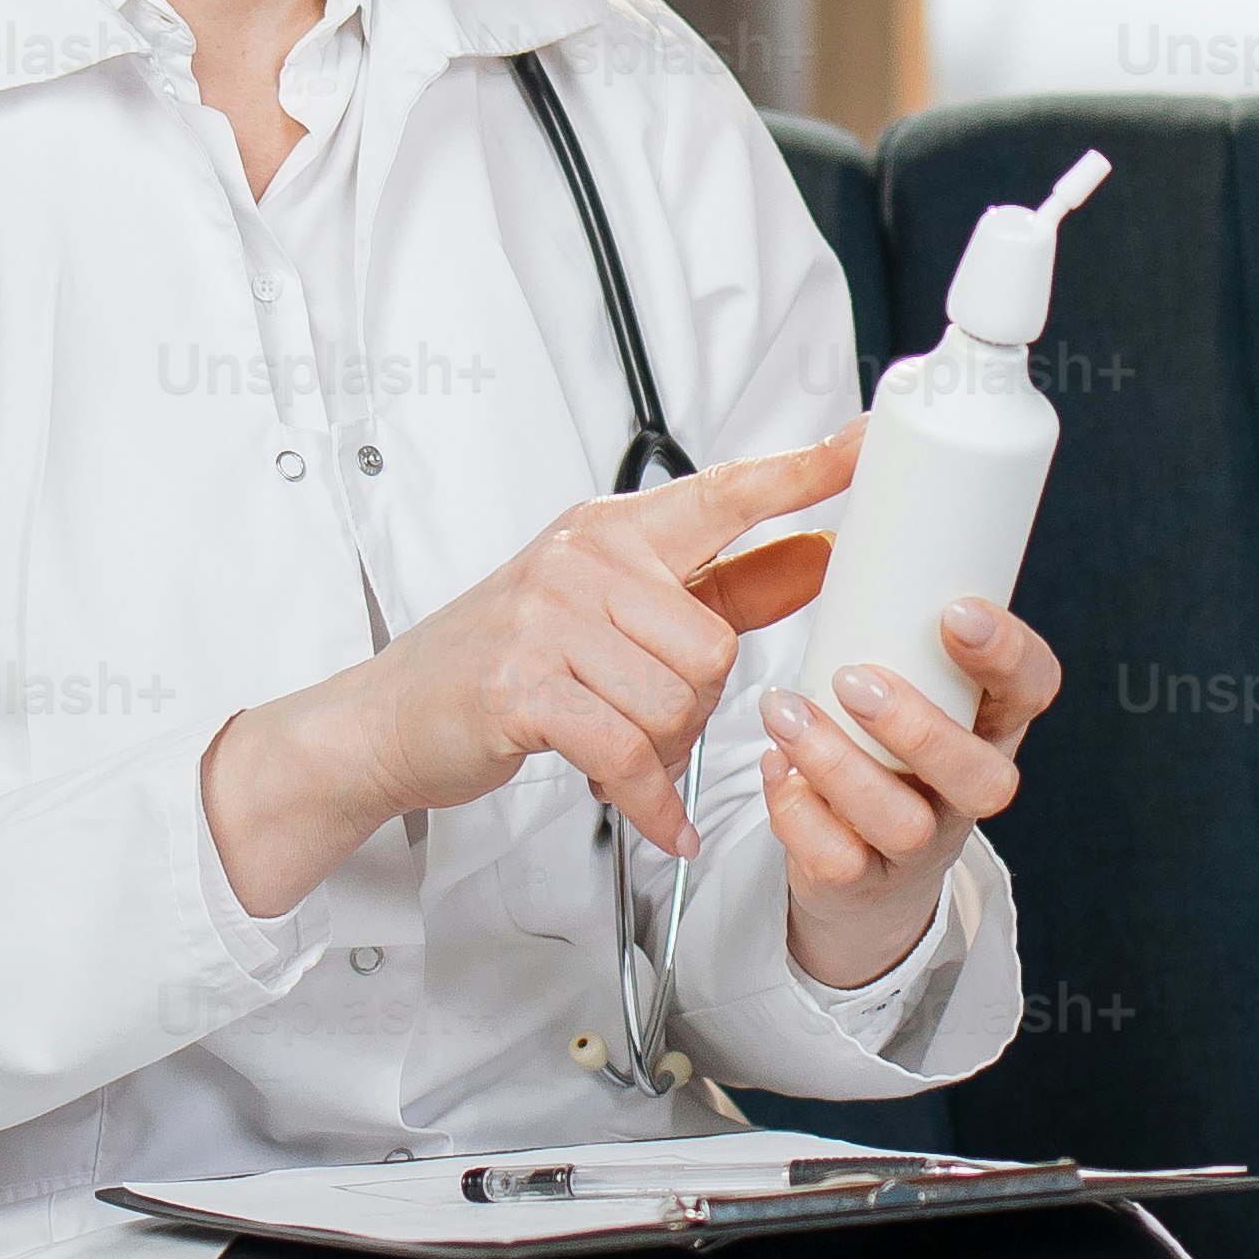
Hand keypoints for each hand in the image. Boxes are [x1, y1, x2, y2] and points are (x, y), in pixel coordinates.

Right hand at [204, 430, 857, 907]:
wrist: (390, 716)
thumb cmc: (509, 660)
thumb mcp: (616, 611)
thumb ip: (724, 587)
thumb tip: (820, 557)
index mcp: (614, 531)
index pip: (726, 492)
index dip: (804, 469)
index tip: (868, 439)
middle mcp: (583, 561)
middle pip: (715, 645)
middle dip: (694, 708)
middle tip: (643, 721)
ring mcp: (547, 619)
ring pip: (678, 702)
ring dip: (661, 750)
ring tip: (617, 748)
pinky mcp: (524, 687)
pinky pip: (627, 752)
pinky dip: (650, 800)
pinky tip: (657, 818)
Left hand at [758, 596, 1061, 987]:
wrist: (862, 867)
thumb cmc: (880, 745)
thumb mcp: (907, 678)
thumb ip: (888, 618)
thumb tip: (834, 505)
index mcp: (991, 723)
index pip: (1034, 689)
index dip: (1007, 655)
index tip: (956, 611)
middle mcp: (967, 788)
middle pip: (980, 775)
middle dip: (917, 725)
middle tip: (853, 679)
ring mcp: (918, 843)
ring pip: (904, 822)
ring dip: (839, 765)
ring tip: (785, 714)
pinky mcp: (863, 881)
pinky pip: (838, 862)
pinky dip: (797, 813)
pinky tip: (774, 768)